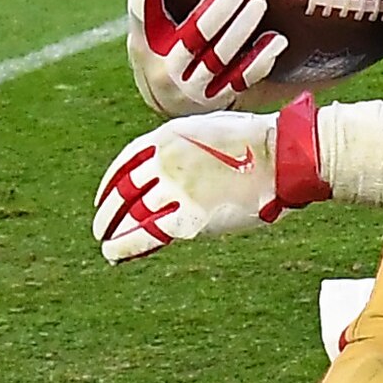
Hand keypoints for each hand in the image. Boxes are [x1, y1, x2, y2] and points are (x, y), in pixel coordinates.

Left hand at [91, 103, 325, 261]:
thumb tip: (185, 159)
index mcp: (168, 137)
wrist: (281, 155)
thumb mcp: (212, 129)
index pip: (127, 161)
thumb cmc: (260, 142)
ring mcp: (174, 189)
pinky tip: (116, 253)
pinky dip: (126, 245)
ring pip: (131, 214)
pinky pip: (146, 235)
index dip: (111, 182)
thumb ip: (190, 145)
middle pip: (123, 189)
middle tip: (101, 225)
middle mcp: (164, 161)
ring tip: (107, 245)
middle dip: (109, 210)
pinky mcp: (188, 217)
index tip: (105, 196)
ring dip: (114, 230)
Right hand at [123, 0, 285, 114]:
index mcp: (144, 40)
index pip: (141, 6)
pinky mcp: (216, 102)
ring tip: (258, 3)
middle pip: (192, 36)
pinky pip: (241, 81)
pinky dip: (259, 60)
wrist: (171, 103)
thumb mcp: (149, 23)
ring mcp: (191, 88)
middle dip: (218, 9)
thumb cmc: (164, 44)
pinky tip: (276, 40)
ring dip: (240, 30)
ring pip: (219, 58)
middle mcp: (165, 67)